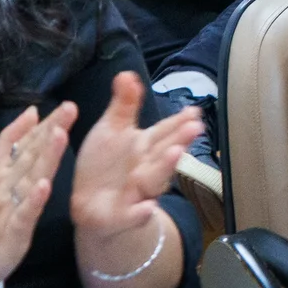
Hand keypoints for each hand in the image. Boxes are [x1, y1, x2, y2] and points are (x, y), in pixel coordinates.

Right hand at [0, 101, 78, 287]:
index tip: (66, 105)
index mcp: (1, 170)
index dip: (44, 123)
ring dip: (45, 156)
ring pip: (29, 178)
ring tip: (60, 135)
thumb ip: (10, 144)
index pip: (24, 142)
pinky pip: (24, 214)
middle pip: (30, 153)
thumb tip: (32, 113)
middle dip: (51, 130)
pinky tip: (44, 186)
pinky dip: (33, 200)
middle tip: (70, 109)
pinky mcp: (12, 230)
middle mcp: (4, 183)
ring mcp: (8, 206)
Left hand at [70, 72, 202, 239]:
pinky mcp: (121, 215)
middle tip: (194, 127)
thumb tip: (127, 73)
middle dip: (180, 140)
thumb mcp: (112, 130)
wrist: (93, 207)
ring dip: (165, 167)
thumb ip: (124, 104)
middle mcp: (146, 167)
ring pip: (155, 180)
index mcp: (145, 146)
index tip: (194, 110)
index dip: (179, 122)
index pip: (165, 131)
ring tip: (175, 153)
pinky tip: (148, 207)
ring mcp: (137, 192)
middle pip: (165, 152)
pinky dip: (140, 212)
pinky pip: (133, 214)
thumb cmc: (106, 165)